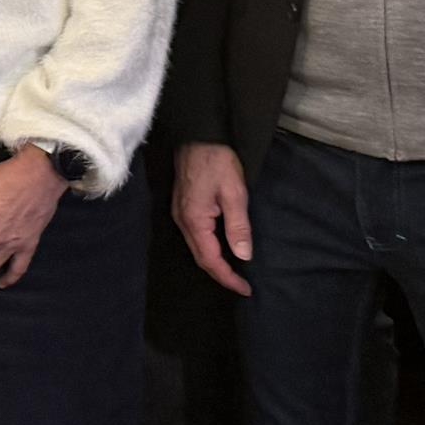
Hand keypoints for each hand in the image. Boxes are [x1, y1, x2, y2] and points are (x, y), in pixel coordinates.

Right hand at [173, 142, 253, 295]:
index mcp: (195, 220)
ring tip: (234, 272)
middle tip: (242, 285)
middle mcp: (182, 221)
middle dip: (221, 274)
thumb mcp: (235, 193)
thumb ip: (238, 226)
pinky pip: (195, 237)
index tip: (245, 289)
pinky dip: (208, 248)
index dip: (228, 277)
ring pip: (196, 248)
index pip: (211, 259)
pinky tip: (221, 248)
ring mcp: (179, 214)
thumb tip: (243, 256)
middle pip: (200, 257)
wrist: (197, 136)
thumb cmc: (217, 162)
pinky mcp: (182, 207)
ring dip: (214, 262)